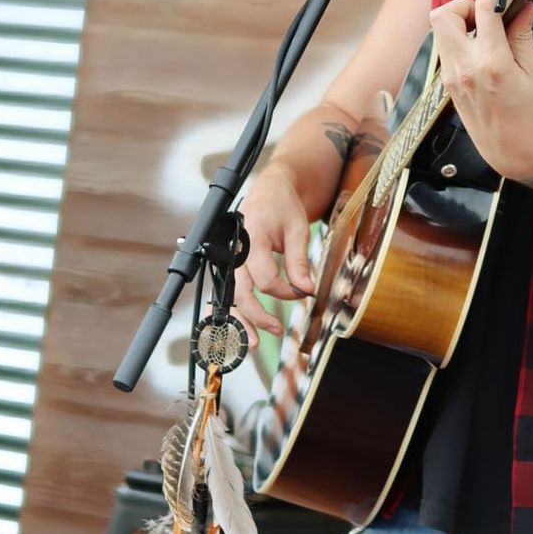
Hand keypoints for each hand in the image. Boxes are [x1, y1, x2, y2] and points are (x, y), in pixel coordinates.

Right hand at [233, 162, 316, 347]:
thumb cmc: (283, 205)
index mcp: (250, 237)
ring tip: (251, 344)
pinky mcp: (229, 264)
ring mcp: (228, 257)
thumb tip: (307, 289)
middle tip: (276, 330)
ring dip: (239, 321)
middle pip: (239, 291)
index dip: (286, 291)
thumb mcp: (298, 229)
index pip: (265, 278)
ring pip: (228, 296)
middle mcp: (234, 250)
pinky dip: (230, 311)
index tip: (304, 291)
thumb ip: (299, 260)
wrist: (270, 189)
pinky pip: (225, 291)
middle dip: (256, 315)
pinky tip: (234, 330)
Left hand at [430, 0, 532, 181]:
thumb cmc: (532, 113)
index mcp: (492, 63)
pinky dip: (460, 39)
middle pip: (442, 14)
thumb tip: (525, 2)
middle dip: (464, 5)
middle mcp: (464, 67)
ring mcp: (450, 76)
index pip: (483, 9)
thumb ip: (524, 33)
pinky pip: (446, 48)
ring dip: (460, 22)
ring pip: (440, 30)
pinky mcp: (447, 83)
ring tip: (486, 31)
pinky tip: (482, 49)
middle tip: (486, 13)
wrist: (514, 153)